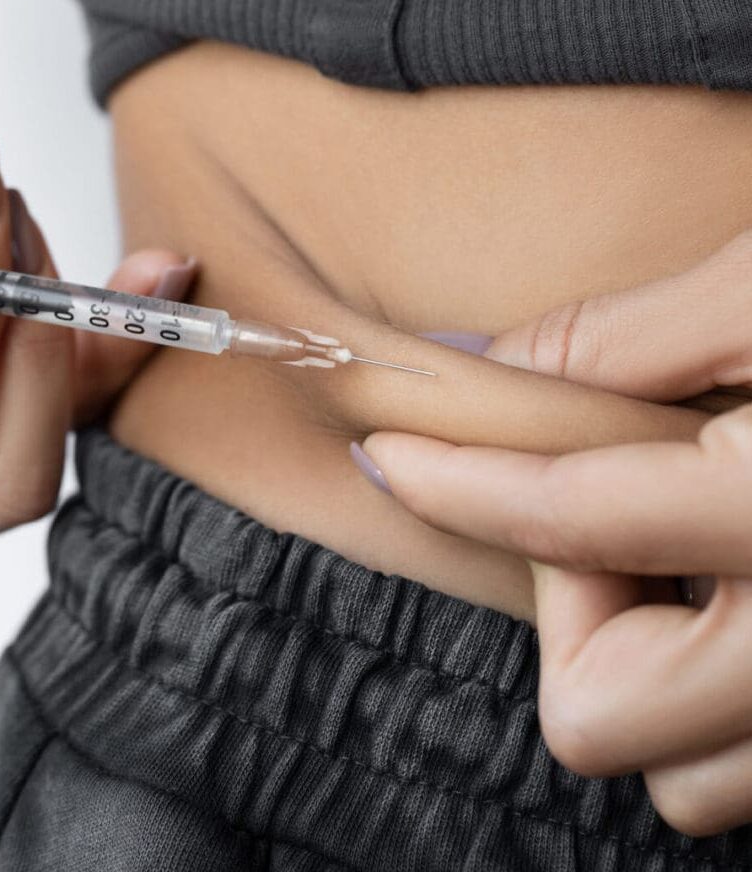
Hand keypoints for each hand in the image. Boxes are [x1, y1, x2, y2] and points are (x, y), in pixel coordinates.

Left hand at [357, 230, 751, 836]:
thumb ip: (634, 337)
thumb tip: (498, 365)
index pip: (566, 518)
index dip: (456, 482)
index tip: (393, 454)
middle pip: (605, 717)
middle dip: (572, 612)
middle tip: (605, 512)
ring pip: (689, 772)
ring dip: (648, 665)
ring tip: (688, 555)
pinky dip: (720, 692)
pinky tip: (742, 592)